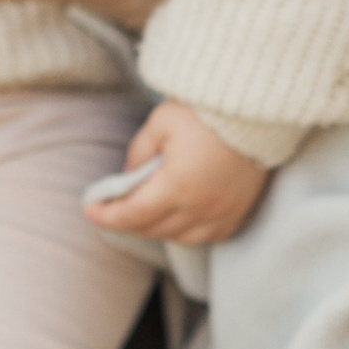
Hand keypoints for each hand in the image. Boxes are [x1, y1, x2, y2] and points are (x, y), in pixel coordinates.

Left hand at [86, 101, 269, 248]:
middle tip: (114, 206)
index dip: (107, 215)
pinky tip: (179, 217)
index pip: (133, 214)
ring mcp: (223, 213)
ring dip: (157, 228)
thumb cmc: (207, 112)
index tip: (90, 210)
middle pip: (154, 228)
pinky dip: (188, 231)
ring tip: (145, 211)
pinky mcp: (240, 211)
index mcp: (177, 186)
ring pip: (180, 237)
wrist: (258, 110)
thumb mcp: (161, 123)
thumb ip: (139, 153)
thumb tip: (129, 177)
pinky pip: (207, 235)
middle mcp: (200, 207)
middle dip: (129, 221)